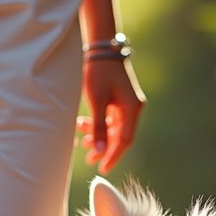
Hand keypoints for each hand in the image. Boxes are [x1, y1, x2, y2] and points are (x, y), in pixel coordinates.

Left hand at [77, 57, 145, 174]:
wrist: (100, 47)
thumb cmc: (98, 71)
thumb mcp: (96, 100)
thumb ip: (98, 127)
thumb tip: (100, 152)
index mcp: (132, 108)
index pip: (125, 140)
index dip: (113, 156)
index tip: (102, 168)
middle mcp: (133, 108)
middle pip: (120, 137)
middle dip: (104, 148)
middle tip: (89, 159)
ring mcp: (127, 104)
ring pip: (114, 129)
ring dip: (98, 135)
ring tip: (82, 141)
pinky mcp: (119, 101)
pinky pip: (111, 119)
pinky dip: (98, 124)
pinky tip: (82, 125)